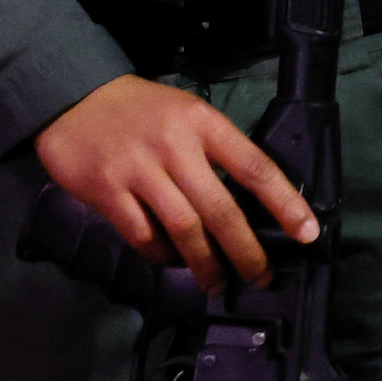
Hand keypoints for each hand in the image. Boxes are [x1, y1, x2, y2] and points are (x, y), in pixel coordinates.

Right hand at [34, 74, 318, 292]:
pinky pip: (143, 236)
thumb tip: (247, 202)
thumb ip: (214, 150)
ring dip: (205, 263)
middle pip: (221, 209)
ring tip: (218, 283)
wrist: (74, 97)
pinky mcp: (107, 191)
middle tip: (261, 277)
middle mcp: (175, 146)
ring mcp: (140, 170)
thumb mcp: (186, 112)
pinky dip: (162, 256)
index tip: (306, 233)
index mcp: (204, 123)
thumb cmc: (141, 109)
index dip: (285, 203)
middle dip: (246, 250)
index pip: (255, 166)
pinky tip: (172, 262)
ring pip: (184, 229)